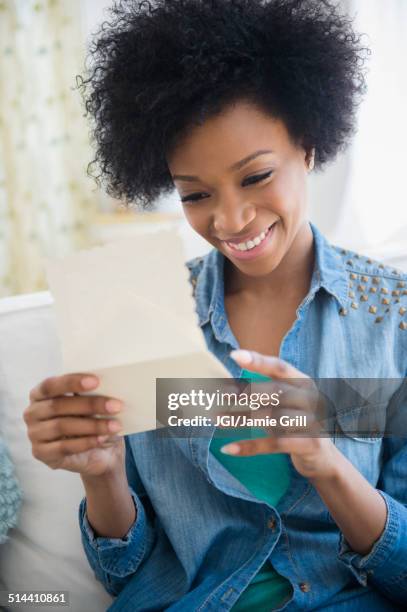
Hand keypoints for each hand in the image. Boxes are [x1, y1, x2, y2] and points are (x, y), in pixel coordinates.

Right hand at [24, 373, 124, 476]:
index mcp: (40, 393)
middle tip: (116, 405)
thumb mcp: (92, 404)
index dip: (72, 382)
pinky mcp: (41, 453)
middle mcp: (33, 412)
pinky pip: (64, 447)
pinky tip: (102, 438)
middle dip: (90, 404)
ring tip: (115, 425)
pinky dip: (86, 442)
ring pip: (62, 426)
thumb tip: (107, 384)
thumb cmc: (92, 419)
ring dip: (92, 425)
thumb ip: (91, 393)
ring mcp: (34, 434)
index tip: (96, 381)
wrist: (100, 451)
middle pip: (58, 405)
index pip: (51, 385)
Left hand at [221, 350, 339, 481]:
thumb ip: (264, 394)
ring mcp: (313, 421)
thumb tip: (226, 388)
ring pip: (273, 417)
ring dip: (242, 419)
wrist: (323, 457)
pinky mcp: (309, 444)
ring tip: (218, 420)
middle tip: (222, 394)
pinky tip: (228, 448)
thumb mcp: (284, 405)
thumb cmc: (296, 424)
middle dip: (248, 392)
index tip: (234, 355)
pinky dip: (250, 446)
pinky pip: (275, 443)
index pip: (279, 367)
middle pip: (276, 391)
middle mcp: (311, 398)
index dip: (258, 361)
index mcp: (303, 383)